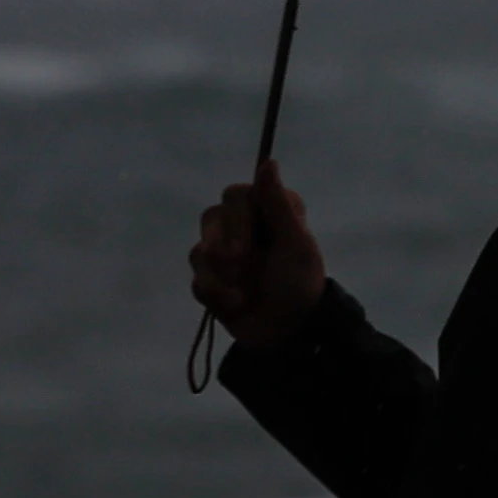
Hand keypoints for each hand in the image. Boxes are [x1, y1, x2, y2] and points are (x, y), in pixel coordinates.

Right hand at [189, 159, 328, 349]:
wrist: (289, 334)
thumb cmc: (300, 284)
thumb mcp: (296, 245)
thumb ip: (279, 204)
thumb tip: (268, 162)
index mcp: (267, 213)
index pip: (235, 195)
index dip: (237, 217)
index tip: (247, 244)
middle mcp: (243, 228)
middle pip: (211, 217)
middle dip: (224, 245)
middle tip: (241, 266)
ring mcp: (224, 256)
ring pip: (199, 250)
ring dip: (218, 275)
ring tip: (240, 294)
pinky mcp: (212, 282)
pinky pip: (196, 279)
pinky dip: (214, 293)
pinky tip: (234, 305)